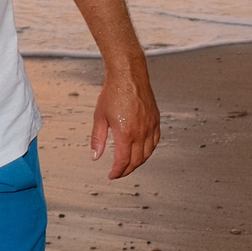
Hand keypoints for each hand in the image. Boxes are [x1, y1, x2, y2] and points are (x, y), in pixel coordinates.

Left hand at [90, 62, 160, 178]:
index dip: (117, 171)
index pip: (123, 161)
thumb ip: (97, 139)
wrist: (129, 75)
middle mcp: (141, 132)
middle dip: (127, 170)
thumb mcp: (99, 117)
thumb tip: (95, 156)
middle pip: (137, 160)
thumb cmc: (113, 92)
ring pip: (148, 153)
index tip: (112, 175)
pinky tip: (143, 151)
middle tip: (119, 172)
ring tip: (129, 164)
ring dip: (139, 162)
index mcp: (126, 133)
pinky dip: (149, 150)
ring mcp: (151, 126)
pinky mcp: (156, 120)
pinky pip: (156, 141)